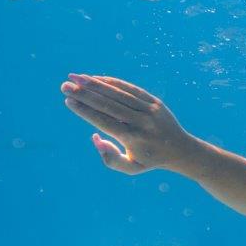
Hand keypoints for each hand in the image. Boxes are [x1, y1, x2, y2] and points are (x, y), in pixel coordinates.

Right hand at [61, 74, 190, 173]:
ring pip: (119, 93)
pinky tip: (95, 78)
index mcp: (133, 138)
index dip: (85, 110)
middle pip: (108, 105)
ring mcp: (149, 110)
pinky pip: (130, 89)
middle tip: (65, 85)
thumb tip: (95, 137)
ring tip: (75, 77)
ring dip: (95, 84)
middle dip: (84, 94)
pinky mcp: (154, 101)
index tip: (68, 101)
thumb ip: (110, 158)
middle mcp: (141, 122)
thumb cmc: (150, 160)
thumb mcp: (130, 167)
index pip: (104, 121)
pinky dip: (113, 82)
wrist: (181, 150)